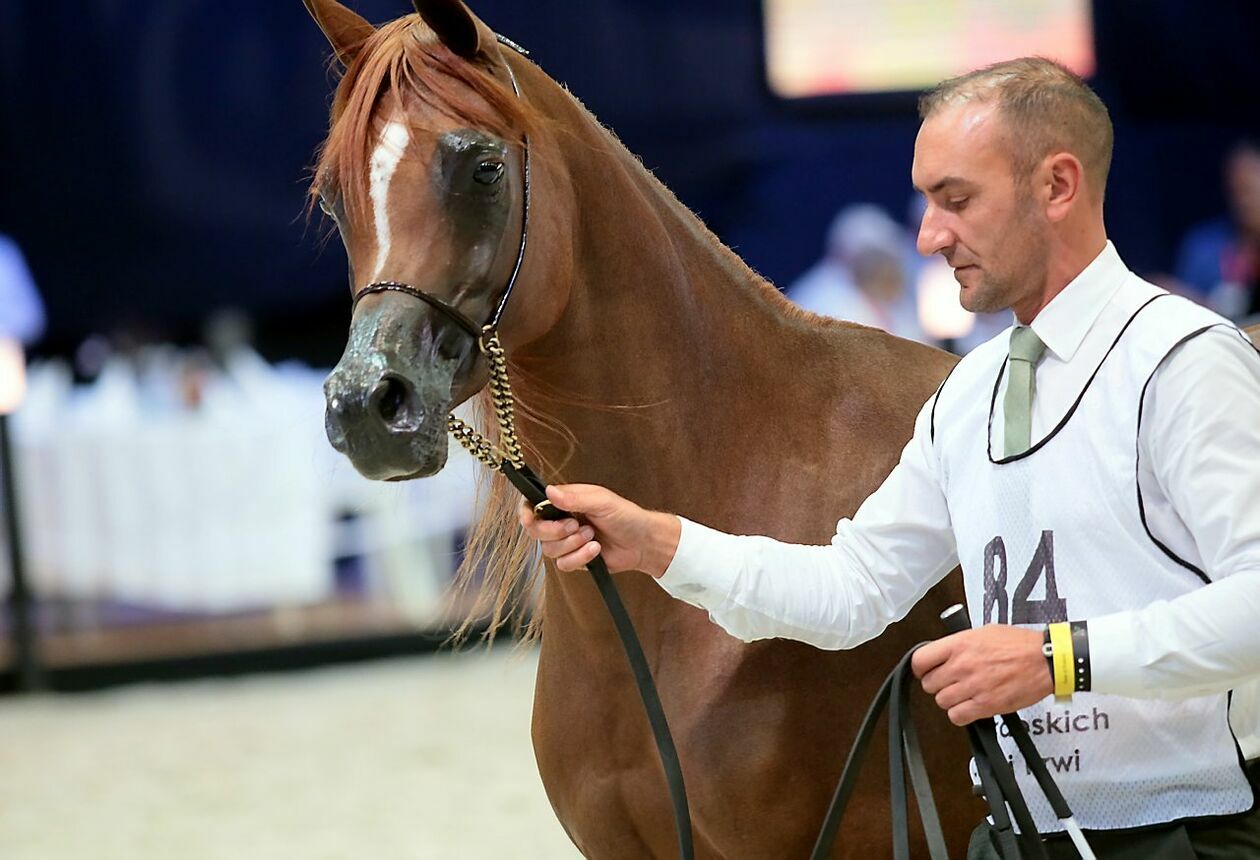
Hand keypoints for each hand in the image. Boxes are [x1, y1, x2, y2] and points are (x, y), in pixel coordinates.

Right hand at [517, 484, 680, 575]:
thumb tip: (549, 492)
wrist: (643, 542)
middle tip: (576, 525)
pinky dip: (580, 557)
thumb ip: (574, 498)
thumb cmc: (626, 516)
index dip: (526, 513)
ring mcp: (567, 542)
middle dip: (554, 531)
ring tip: (593, 536)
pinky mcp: (574, 559)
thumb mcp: (601, 501)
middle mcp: (561, 521)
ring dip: (572, 544)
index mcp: (564, 502)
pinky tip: (596, 549)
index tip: (530, 518)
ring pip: (549, 549)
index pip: (533, 505)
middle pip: (536, 530)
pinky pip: (563, 564)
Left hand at [911, 625, 1051, 725]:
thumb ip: (960, 644)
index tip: (925, 671)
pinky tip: (970, 707)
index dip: (920, 668)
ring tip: (964, 694)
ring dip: (950, 700)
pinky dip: (960, 714)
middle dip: (938, 684)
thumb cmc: (1019, 644)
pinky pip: (957, 716)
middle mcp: (962, 665)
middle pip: (928, 684)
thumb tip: (944, 653)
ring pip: (941, 701)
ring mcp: (972, 686)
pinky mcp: (985, 705)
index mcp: (959, 644)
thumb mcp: (983, 632)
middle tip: (951, 682)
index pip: (920, 660)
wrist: (1045, 660)